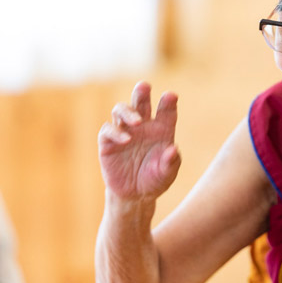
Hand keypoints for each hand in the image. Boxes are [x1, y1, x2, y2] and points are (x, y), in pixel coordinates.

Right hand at [98, 82, 180, 199]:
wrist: (135, 196)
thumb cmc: (155, 180)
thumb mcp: (167, 174)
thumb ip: (171, 163)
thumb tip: (173, 149)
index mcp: (162, 129)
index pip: (166, 111)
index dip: (168, 102)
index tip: (171, 96)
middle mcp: (143, 126)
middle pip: (141, 102)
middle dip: (141, 93)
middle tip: (144, 86)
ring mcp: (125, 132)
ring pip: (121, 110)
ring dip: (128, 111)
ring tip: (136, 121)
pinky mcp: (108, 143)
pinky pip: (108, 130)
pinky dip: (115, 132)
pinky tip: (125, 139)